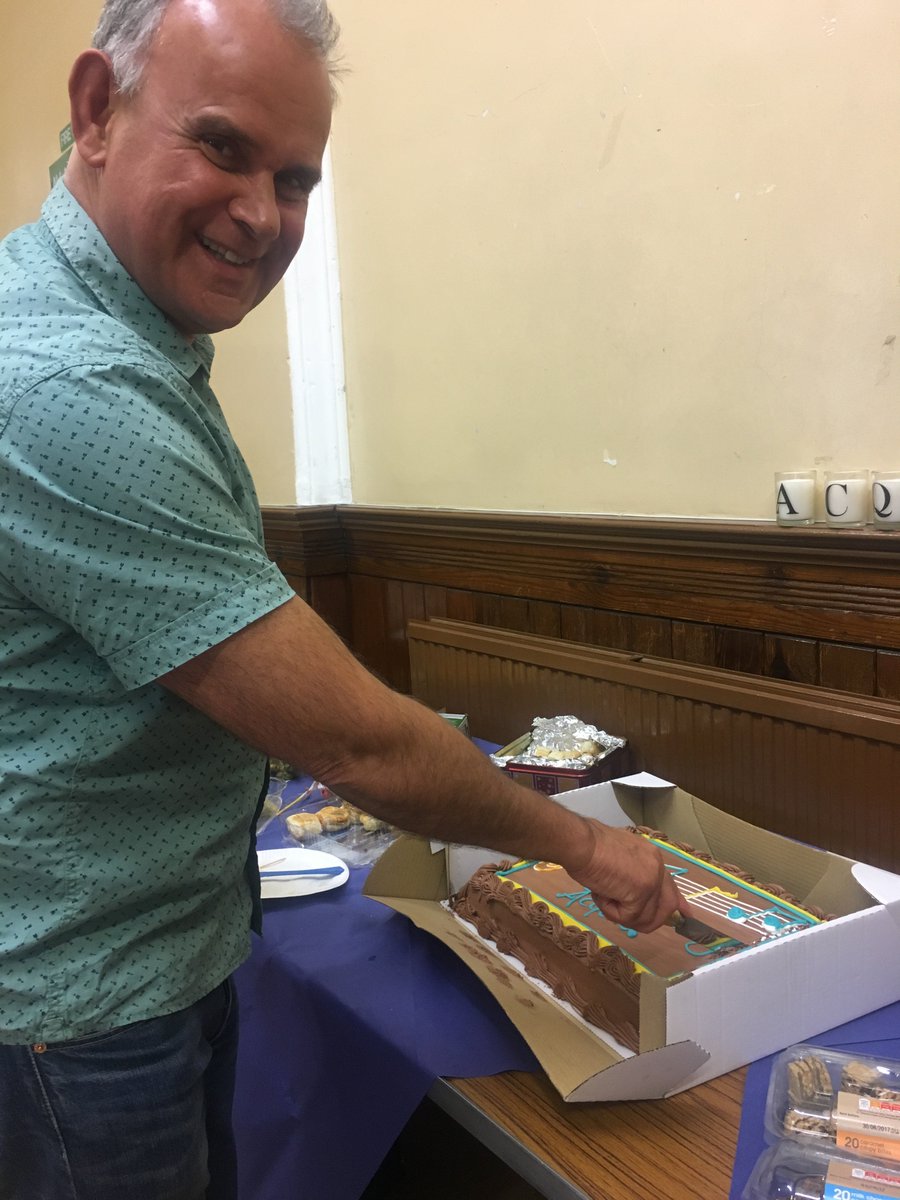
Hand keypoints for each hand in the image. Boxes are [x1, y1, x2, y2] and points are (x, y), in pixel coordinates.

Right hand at [564, 820, 680, 932]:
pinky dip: (610, 911)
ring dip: (620, 914)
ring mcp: (651, 880)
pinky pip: (628, 918)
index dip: (676, 905)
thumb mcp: (616, 858)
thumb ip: (630, 874)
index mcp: (652, 857)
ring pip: (645, 918)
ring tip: (603, 894)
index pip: (670, 886)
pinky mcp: (641, 893)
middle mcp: (657, 867)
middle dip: (647, 920)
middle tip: (623, 916)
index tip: (685, 916)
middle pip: (667, 907)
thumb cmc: (588, 846)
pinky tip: (600, 893)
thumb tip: (630, 894)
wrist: (580, 842)